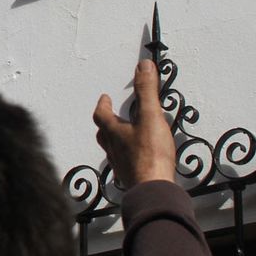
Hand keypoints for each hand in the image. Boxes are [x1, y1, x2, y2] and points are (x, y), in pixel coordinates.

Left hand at [91, 58, 175, 189]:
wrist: (154, 189)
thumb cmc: (150, 154)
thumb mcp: (150, 116)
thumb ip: (147, 91)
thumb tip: (143, 66)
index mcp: (114, 132)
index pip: (101, 115)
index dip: (102, 105)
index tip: (104, 97)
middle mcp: (113, 149)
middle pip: (103, 134)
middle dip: (107, 122)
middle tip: (111, 115)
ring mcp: (121, 166)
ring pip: (112, 150)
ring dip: (116, 140)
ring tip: (125, 135)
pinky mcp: (131, 179)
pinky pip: (125, 164)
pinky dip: (128, 157)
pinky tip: (138, 159)